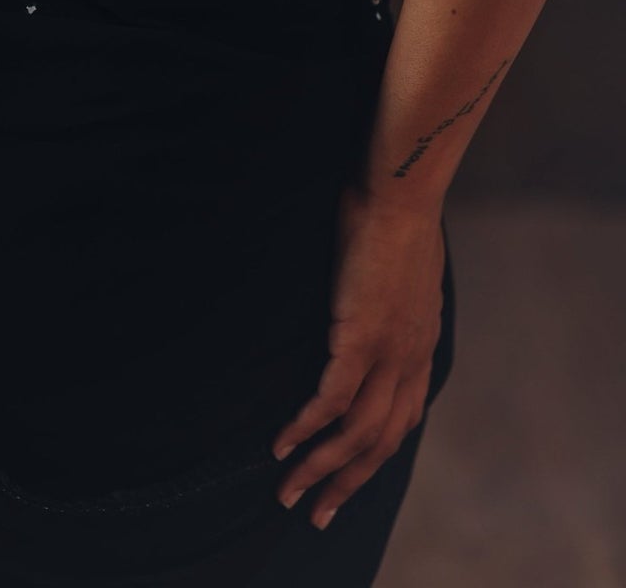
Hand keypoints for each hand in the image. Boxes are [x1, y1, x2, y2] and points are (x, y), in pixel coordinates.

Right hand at [271, 182, 444, 530]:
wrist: (401, 190)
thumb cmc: (394, 213)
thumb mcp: (403, 268)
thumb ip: (392, 296)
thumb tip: (371, 298)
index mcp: (422, 344)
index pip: (405, 418)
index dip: (376, 453)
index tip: (349, 475)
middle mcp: (411, 358)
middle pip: (382, 442)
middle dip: (348, 483)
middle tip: (317, 514)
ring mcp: (388, 351)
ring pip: (356, 433)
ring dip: (321, 469)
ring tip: (289, 492)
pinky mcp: (358, 336)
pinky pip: (331, 399)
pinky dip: (306, 426)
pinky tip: (283, 443)